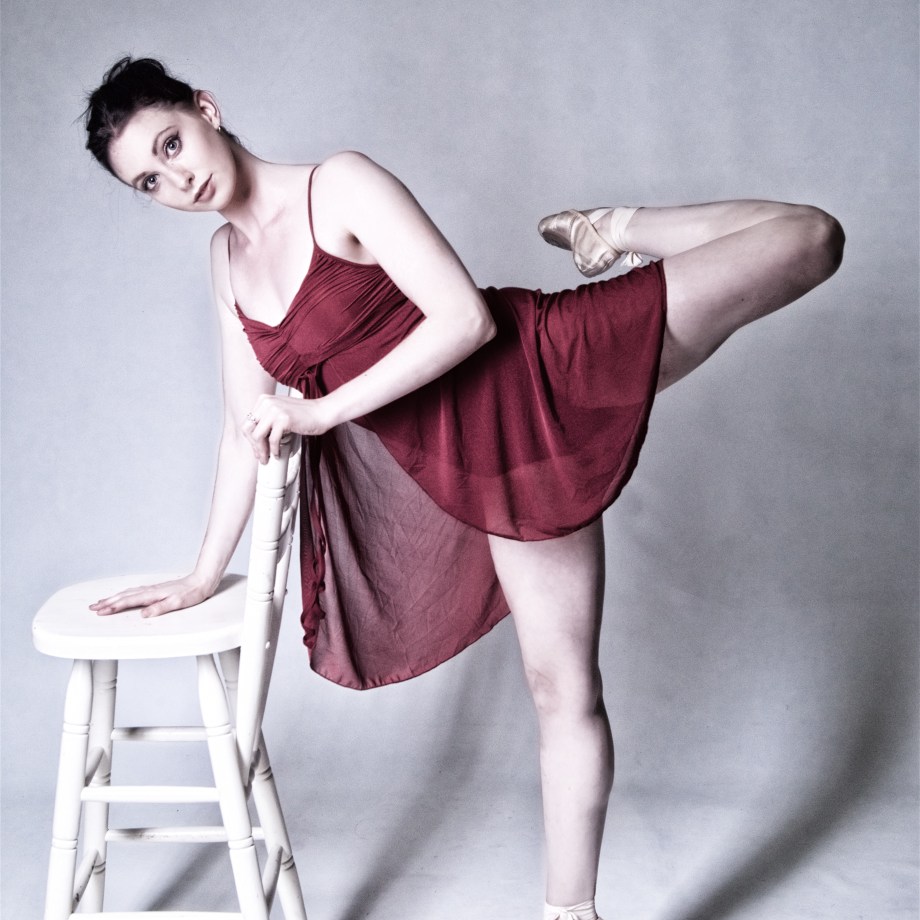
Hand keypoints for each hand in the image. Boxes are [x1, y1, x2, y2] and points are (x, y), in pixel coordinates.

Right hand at [89, 573, 215, 618]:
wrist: (201, 581)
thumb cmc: (191, 594)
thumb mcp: (177, 604)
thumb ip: (160, 608)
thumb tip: (143, 614)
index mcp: (152, 595)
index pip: (128, 601)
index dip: (113, 607)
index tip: (100, 611)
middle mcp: (149, 590)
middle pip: (123, 596)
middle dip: (107, 602)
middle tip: (92, 607)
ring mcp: (152, 589)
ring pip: (127, 593)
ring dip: (113, 597)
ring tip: (101, 602)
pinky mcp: (156, 589)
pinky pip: (134, 591)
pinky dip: (124, 594)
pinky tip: (122, 595)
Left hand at [241, 394, 334, 463]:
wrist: (322, 413)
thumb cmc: (304, 416)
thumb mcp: (281, 412)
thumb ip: (268, 420)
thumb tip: (256, 441)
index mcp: (264, 400)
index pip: (247, 423)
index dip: (250, 439)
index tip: (256, 449)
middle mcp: (267, 402)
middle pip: (248, 429)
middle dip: (253, 446)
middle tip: (260, 456)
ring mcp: (275, 410)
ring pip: (258, 436)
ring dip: (262, 451)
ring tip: (267, 458)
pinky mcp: (284, 419)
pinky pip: (272, 440)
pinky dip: (274, 450)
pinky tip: (278, 454)